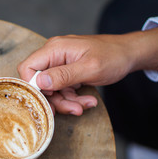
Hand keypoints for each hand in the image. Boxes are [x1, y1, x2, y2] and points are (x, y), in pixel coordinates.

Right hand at [18, 27, 157, 114]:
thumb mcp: (90, 68)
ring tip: (85, 106)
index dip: (32, 87)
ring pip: (52, 90)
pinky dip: (73, 98)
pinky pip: (63, 89)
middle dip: (56, 99)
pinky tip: (88, 101)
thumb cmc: (113, 56)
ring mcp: (60, 64)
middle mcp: (53, 55)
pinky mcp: (67, 72)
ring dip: (67, 102)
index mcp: (54, 49)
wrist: (129, 54)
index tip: (48, 100)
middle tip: (73, 109)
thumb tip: (40, 83)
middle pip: (40, 83)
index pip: (27, 68)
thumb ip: (63, 75)